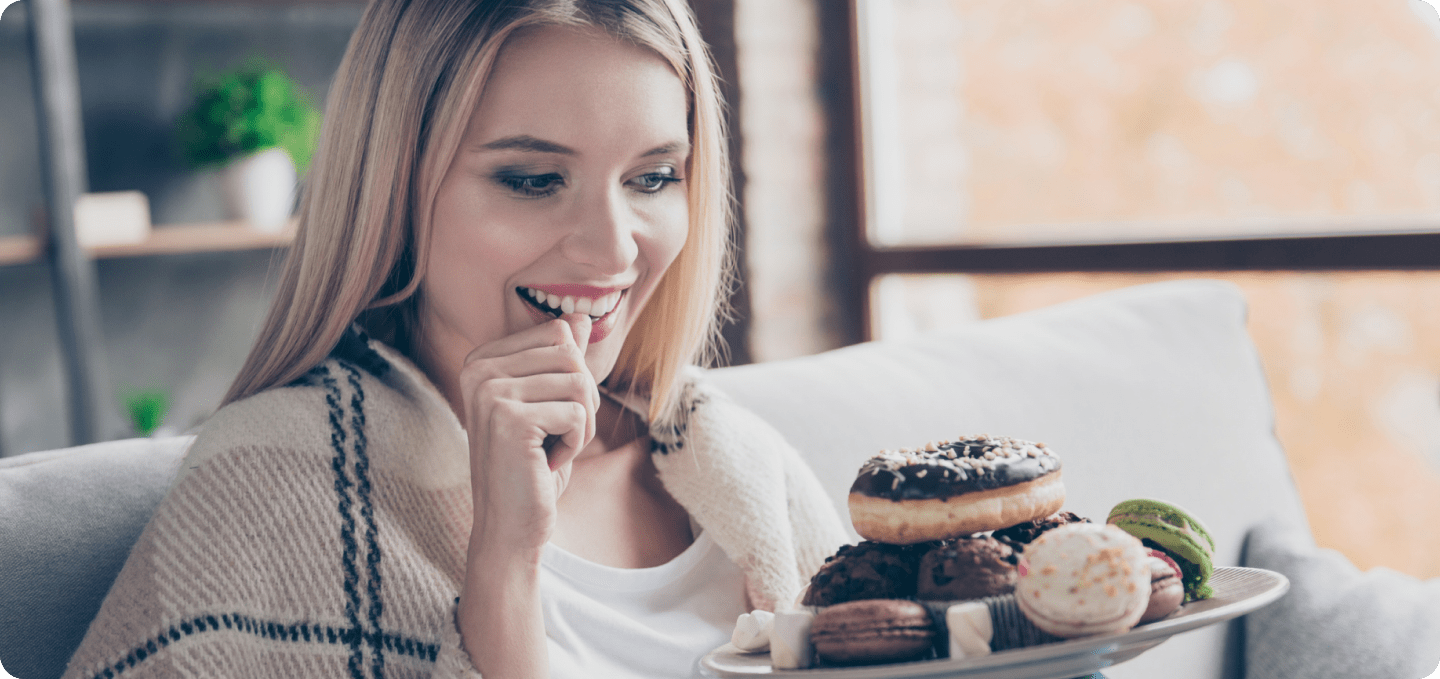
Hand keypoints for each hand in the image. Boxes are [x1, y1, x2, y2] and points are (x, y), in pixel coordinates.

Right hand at [458, 314, 596, 556]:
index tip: (546, 414)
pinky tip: (545, 463)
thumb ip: (562, 360)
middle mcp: (479, 369)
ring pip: (580, 383)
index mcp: (483, 359)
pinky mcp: (509, 420)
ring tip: (549, 449)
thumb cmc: (533, 466)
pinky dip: (576, 444)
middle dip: (581, 399)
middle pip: (572, 354)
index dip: (572, 377)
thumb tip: (580, 316)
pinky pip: (579, 414)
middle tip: (553, 435)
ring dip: (580, 424)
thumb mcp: (552, 405)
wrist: (510, 527)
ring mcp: (490, 393)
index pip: (559, 332)